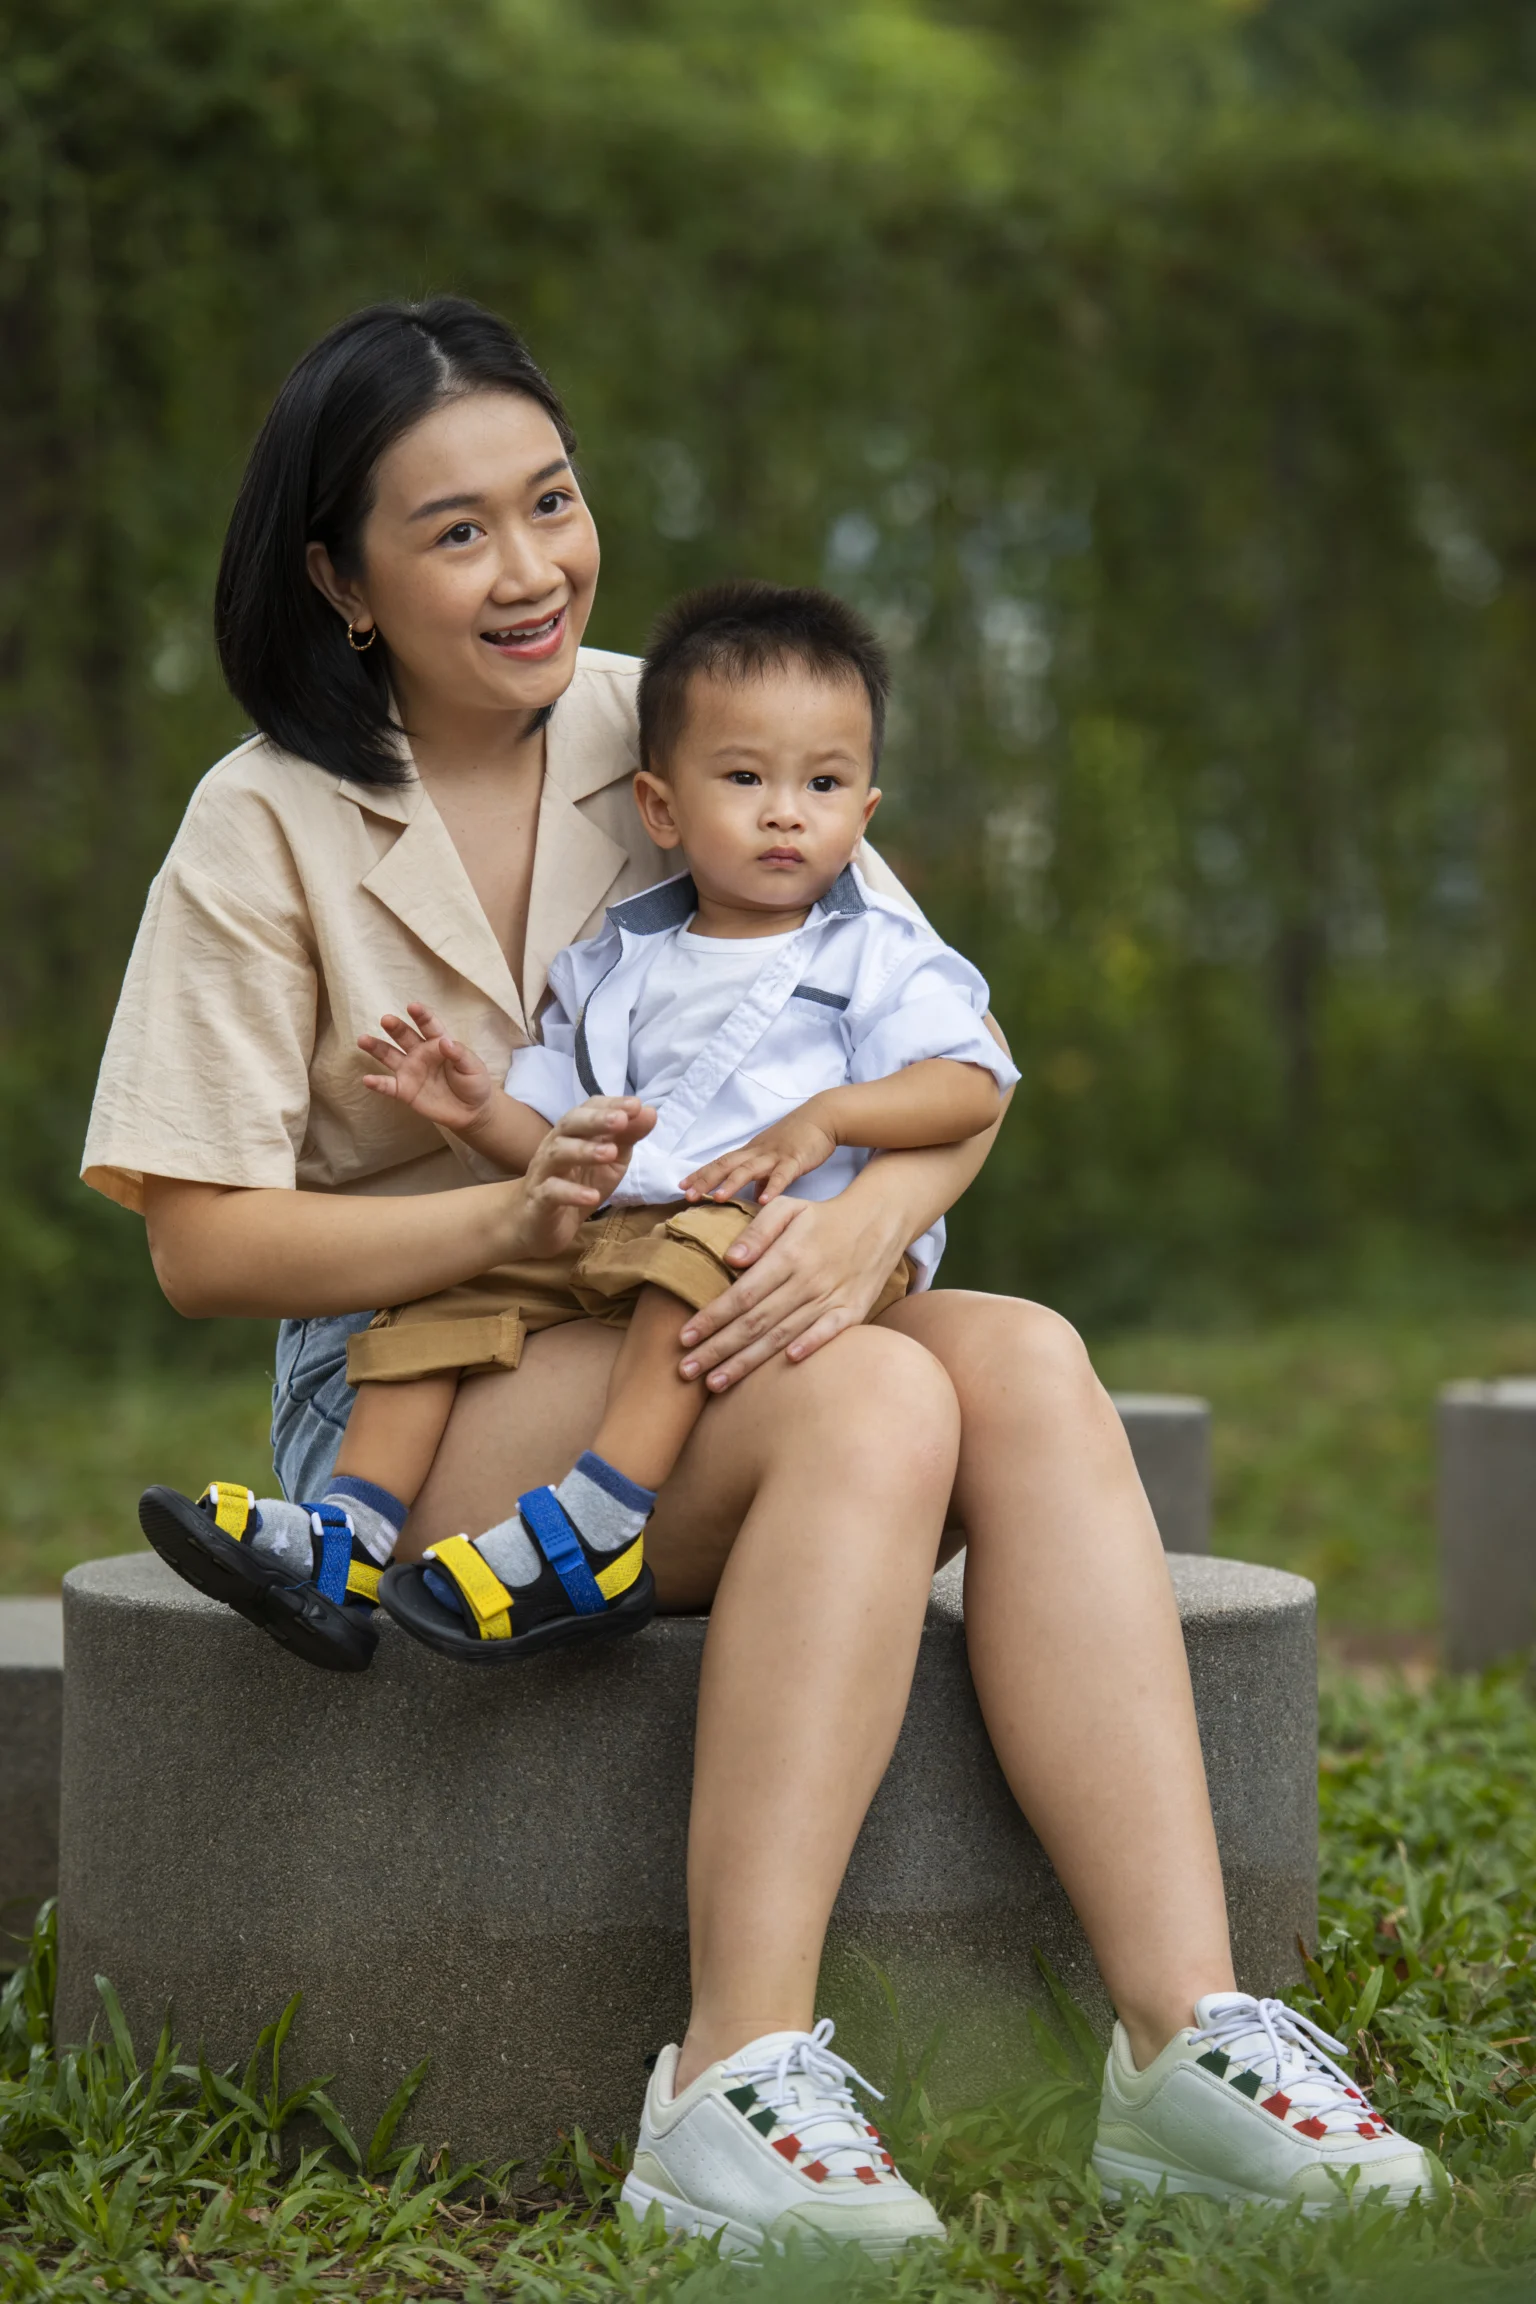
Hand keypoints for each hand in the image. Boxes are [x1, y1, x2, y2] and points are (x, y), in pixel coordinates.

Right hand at [358, 1003, 495, 1135]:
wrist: (471, 1112)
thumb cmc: (474, 1083)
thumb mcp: (473, 1067)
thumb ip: (459, 1054)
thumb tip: (445, 1042)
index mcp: (438, 1042)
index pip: (428, 1025)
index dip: (421, 1015)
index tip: (413, 1007)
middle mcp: (420, 1053)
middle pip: (404, 1036)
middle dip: (396, 1027)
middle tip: (386, 1020)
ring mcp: (410, 1071)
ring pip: (389, 1056)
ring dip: (376, 1047)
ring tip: (363, 1040)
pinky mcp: (404, 1090)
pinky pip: (388, 1086)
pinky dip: (377, 1083)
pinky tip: (366, 1080)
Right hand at [515, 1097, 656, 1259]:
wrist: (538, 1223)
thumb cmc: (578, 1184)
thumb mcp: (610, 1160)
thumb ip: (627, 1137)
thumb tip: (649, 1112)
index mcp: (573, 1133)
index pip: (588, 1109)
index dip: (611, 1105)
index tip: (636, 1105)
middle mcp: (555, 1145)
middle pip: (569, 1125)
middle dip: (596, 1120)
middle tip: (621, 1120)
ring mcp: (544, 1172)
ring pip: (558, 1154)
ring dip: (584, 1151)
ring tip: (610, 1153)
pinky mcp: (538, 1201)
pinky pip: (551, 1192)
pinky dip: (572, 1193)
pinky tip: (593, 1196)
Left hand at [675, 1189, 904, 1391]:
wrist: (879, 1221)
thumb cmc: (822, 1217)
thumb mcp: (787, 1208)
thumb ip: (757, 1231)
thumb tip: (730, 1259)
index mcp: (788, 1256)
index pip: (741, 1294)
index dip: (711, 1318)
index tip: (683, 1338)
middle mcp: (808, 1280)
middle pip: (755, 1322)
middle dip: (718, 1349)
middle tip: (687, 1371)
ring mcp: (832, 1298)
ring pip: (783, 1335)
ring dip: (748, 1362)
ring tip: (716, 1382)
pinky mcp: (853, 1311)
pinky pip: (829, 1333)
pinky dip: (810, 1347)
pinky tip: (785, 1365)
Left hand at [679, 1102, 837, 1205]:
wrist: (823, 1117)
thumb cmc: (798, 1138)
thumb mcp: (775, 1158)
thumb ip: (763, 1178)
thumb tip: (754, 1198)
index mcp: (751, 1152)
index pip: (720, 1163)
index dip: (701, 1174)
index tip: (681, 1186)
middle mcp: (758, 1153)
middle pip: (726, 1165)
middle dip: (706, 1180)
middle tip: (687, 1195)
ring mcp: (775, 1155)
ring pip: (749, 1169)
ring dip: (732, 1183)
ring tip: (717, 1198)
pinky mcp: (795, 1159)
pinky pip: (783, 1175)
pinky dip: (773, 1187)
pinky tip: (764, 1200)